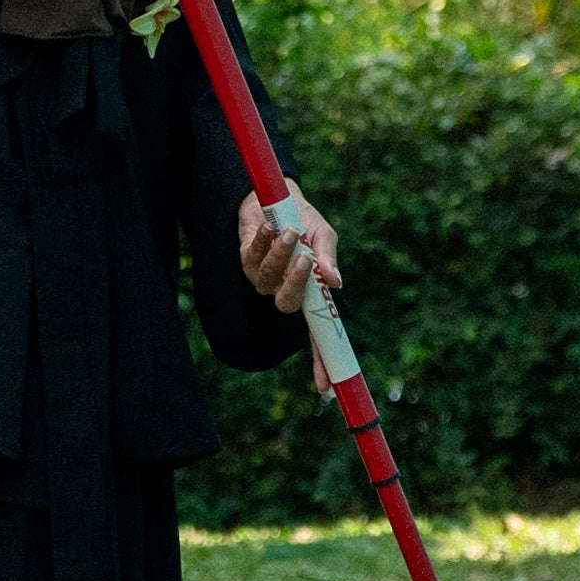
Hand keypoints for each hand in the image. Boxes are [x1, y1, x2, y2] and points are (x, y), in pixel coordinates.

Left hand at [237, 181, 342, 396]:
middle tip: (306, 261)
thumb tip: (335, 282)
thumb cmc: (303, 219)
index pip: (316, 334)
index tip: (326, 385)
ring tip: (290, 231)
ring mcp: (262, 277)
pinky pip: (252, 258)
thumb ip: (328, 258)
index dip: (321, 360)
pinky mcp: (244, 259)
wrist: (274, 195)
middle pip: (287, 305)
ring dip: (279, 255)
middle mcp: (284, 290)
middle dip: (295, 284)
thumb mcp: (323, 235)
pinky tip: (270, 225)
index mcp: (309, 291)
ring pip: (268, 279)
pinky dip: (264, 241)